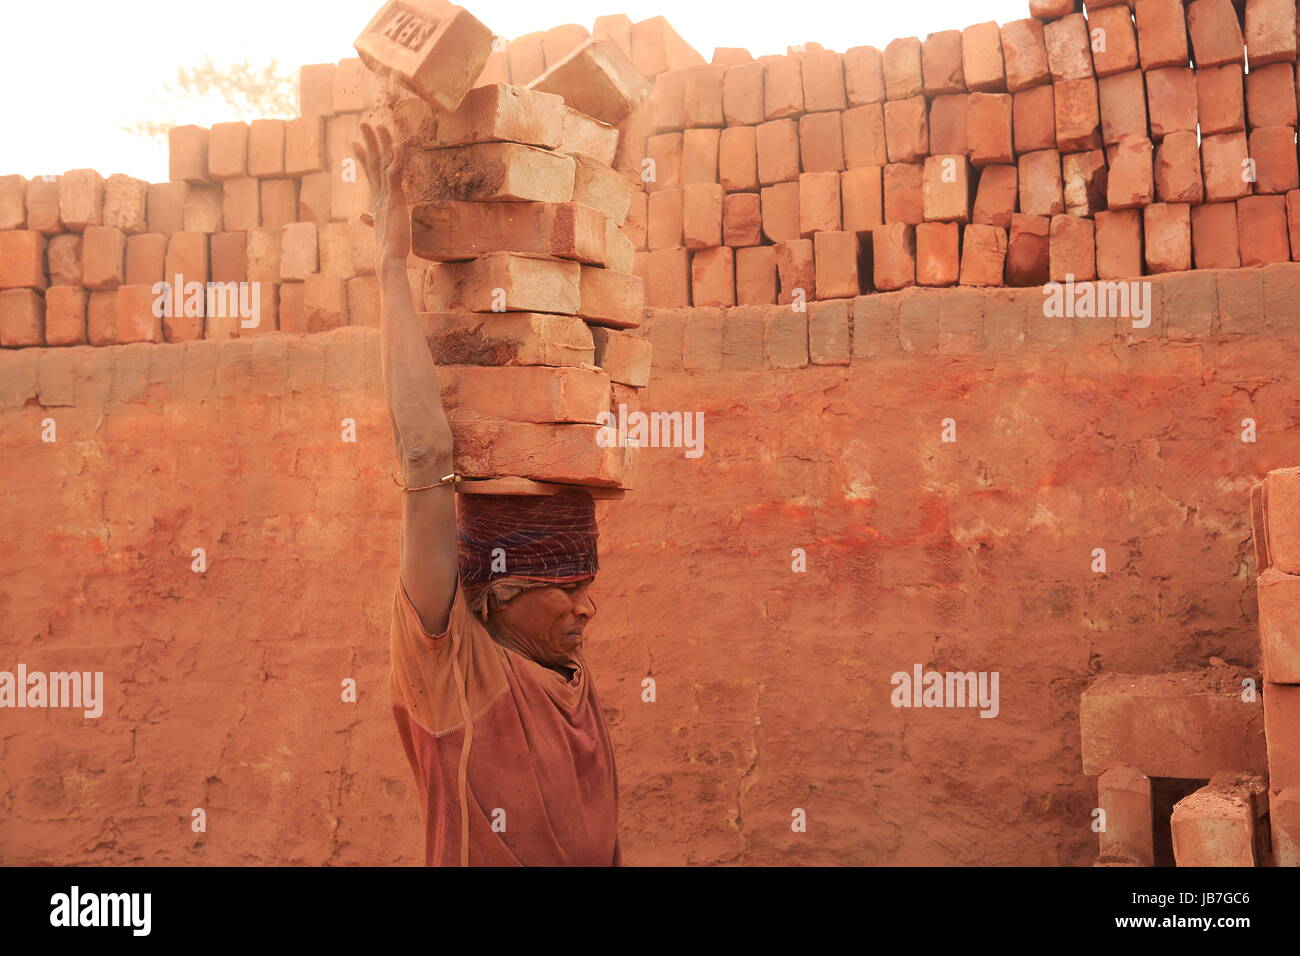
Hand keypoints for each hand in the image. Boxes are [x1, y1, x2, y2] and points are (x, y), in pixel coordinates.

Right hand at [352, 121, 410, 261]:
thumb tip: (362, 217)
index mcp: (377, 199)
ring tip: (376, 125)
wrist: (388, 260)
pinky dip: (398, 159)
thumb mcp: (380, 228)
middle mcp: (378, 195)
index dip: (363, 156)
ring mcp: (385, 196)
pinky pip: (396, 175)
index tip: (354, 142)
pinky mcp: (395, 200)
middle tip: (362, 123)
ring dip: (380, 143)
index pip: (369, 172)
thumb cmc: (387, 247)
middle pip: (372, 162)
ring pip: (382, 164)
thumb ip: (371, 219)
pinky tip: (399, 145)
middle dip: (368, 142)